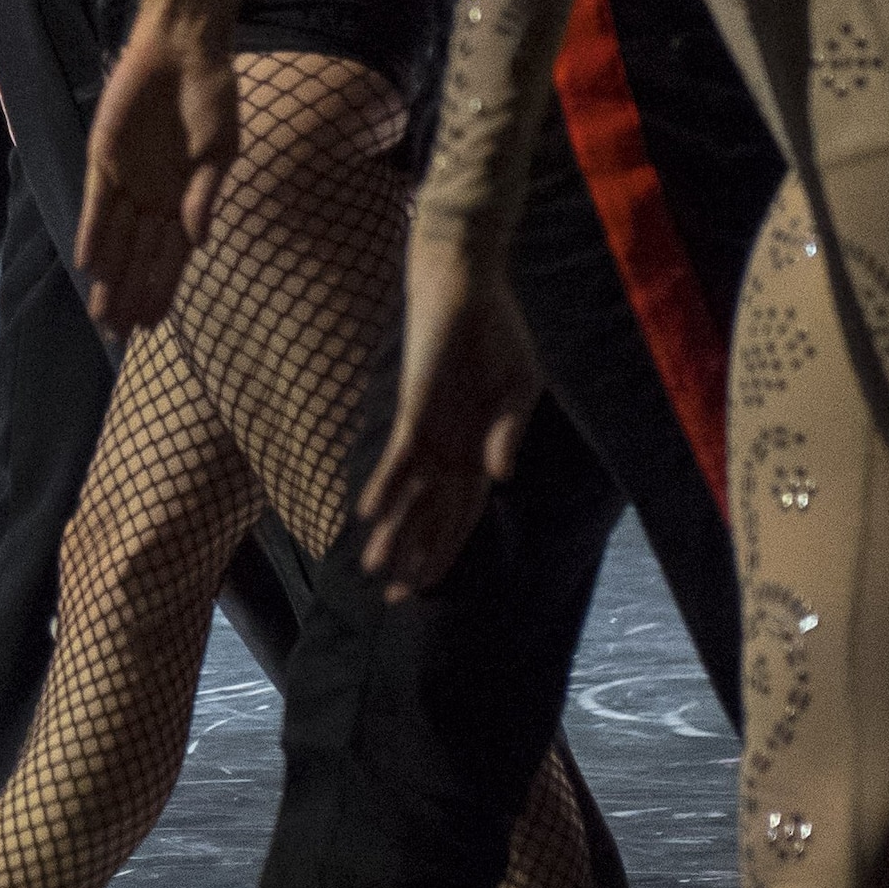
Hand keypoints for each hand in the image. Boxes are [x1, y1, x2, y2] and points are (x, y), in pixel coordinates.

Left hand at [75, 10, 240, 331]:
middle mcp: (154, 196)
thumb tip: (199, 241)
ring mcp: (128, 180)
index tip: (154, 324)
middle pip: (139, 257)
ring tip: (102, 316)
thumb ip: (205, 195)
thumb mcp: (220, 150)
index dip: (161, 290)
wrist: (184, 50)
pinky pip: (97, 204)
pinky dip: (94, 233)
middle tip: (119, 337)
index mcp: (185, 199)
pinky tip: (90, 264)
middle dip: (130, 296)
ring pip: (116, 240)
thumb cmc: (211, 96)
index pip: (170, 256)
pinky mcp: (104, 159)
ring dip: (109, 277)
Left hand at [354, 243, 542, 597]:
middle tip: (393, 601)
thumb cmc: (497, 335)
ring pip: (410, 496)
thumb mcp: (519, 389)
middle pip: (431, 517)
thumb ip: (509, 432)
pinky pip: (399, 455)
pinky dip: (386, 484)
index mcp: (478, 452)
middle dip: (414, 557)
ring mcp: (432, 431)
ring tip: (375, 571)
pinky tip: (369, 513)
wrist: (468, 286)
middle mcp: (451, 450)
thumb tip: (501, 477)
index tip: (427, 590)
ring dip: (395, 532)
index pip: (460, 516)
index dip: (445, 552)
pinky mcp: (415, 408)